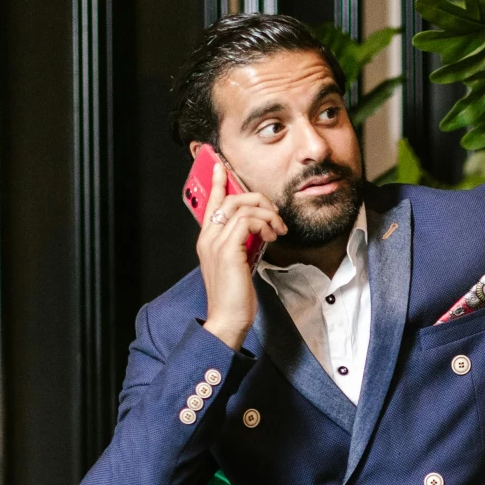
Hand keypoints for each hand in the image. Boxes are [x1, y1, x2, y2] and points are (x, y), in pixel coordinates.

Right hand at [194, 152, 284, 348]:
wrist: (228, 319)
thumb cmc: (236, 297)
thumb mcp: (240, 264)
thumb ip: (242, 245)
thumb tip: (258, 231)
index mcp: (208, 240)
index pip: (212, 203)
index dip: (218, 182)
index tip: (222, 166)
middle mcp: (208, 238)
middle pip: (232, 199)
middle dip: (258, 200)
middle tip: (276, 215)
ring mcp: (215, 243)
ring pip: (242, 207)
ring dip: (266, 214)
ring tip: (277, 230)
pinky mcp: (228, 250)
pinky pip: (246, 221)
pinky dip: (263, 223)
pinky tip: (271, 236)